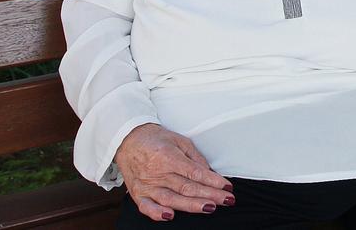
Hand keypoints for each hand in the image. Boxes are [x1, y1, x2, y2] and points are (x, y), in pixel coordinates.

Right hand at [115, 123, 233, 221]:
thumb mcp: (179, 140)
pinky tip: (170, 216)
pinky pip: (146, 207)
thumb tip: (209, 172)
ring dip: (191, 205)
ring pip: (171, 199)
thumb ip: (195, 157)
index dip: (213, 181)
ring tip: (210, 208)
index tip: (227, 187)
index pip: (194, 172)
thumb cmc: (156, 139)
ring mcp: (147, 185)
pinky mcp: (138, 194)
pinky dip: (157, 213)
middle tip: (227, 200)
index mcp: (168, 157)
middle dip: (209, 195)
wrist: (128, 140)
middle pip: (187, 187)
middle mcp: (157, 172)